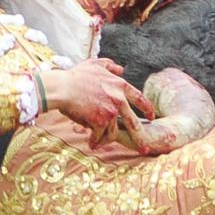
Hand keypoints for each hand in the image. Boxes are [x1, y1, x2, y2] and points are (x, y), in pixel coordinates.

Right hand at [40, 59, 155, 147]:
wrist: (62, 88)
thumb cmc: (74, 77)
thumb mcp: (94, 65)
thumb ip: (109, 65)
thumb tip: (121, 69)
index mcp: (120, 86)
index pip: (140, 99)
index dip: (147, 109)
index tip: (152, 117)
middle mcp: (119, 99)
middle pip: (133, 123)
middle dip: (140, 138)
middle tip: (146, 149)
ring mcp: (110, 111)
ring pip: (113, 132)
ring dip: (105, 139)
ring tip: (97, 143)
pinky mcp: (100, 121)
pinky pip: (99, 136)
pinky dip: (95, 141)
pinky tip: (91, 144)